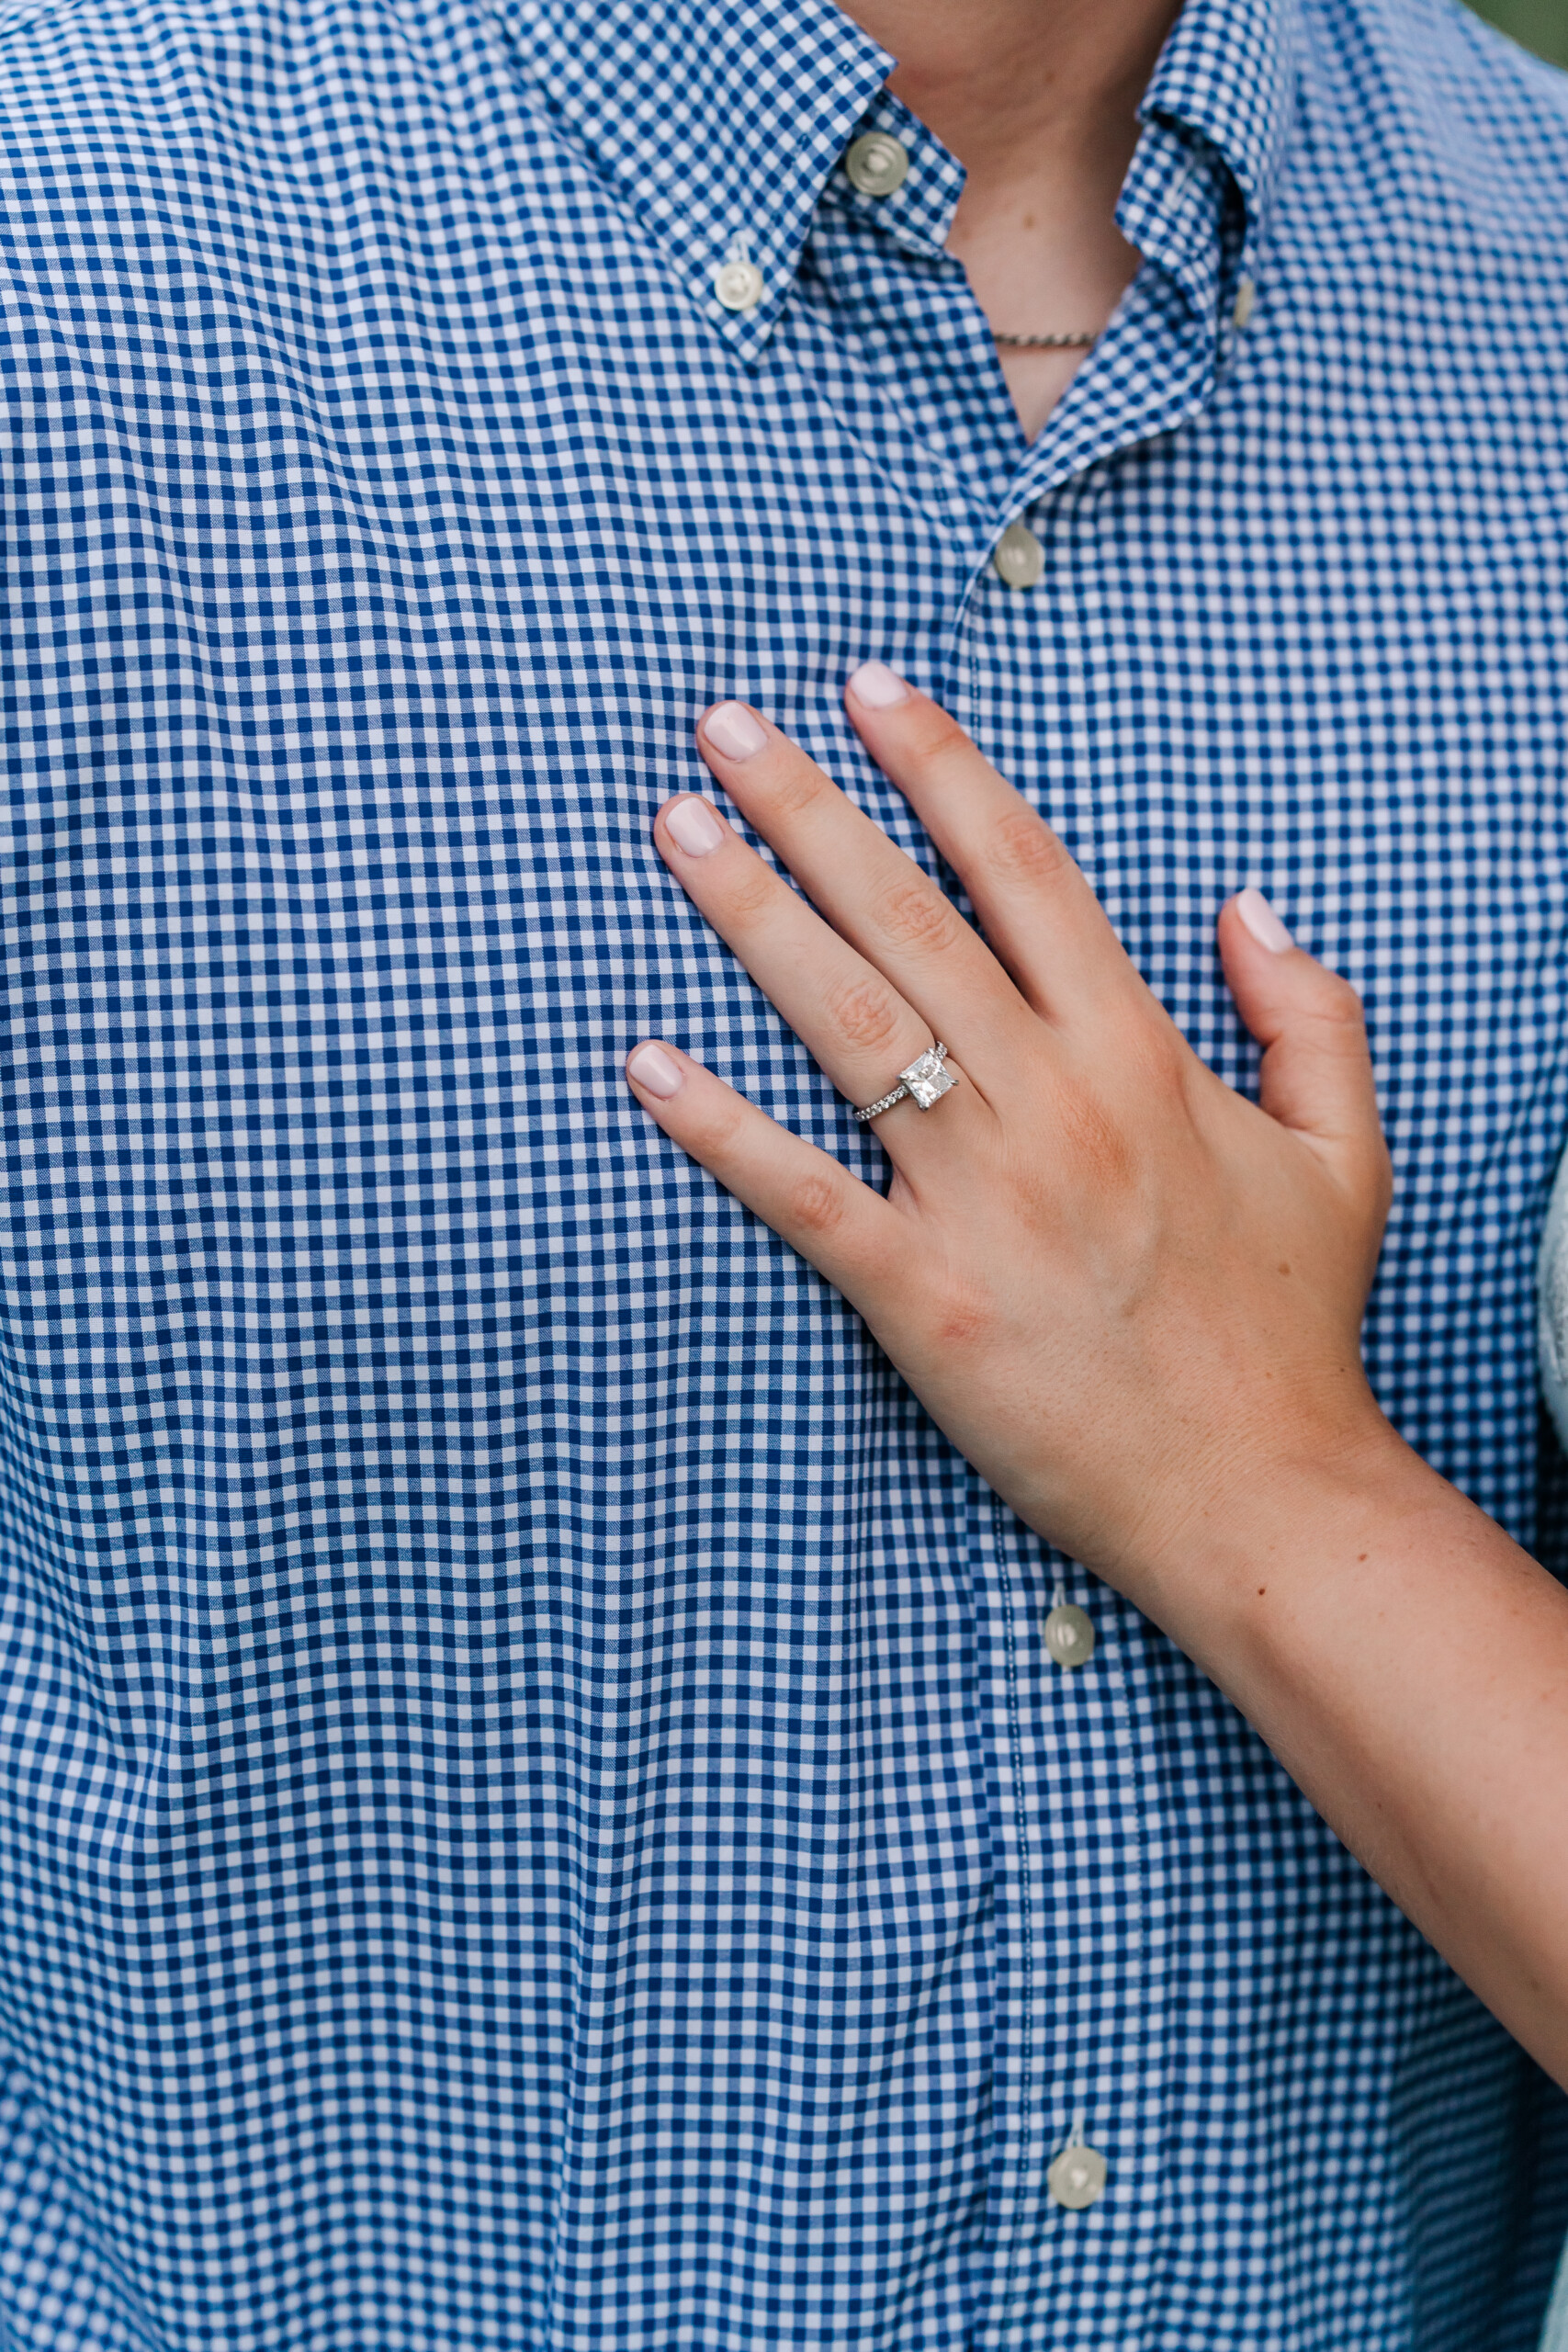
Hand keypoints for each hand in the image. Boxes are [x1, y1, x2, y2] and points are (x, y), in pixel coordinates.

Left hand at [625, 666, 1395, 1619]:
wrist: (1261, 1494)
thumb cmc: (1290, 1327)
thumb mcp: (1345, 1149)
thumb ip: (1305, 1011)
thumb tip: (1245, 904)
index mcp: (1139, 1053)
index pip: (1023, 870)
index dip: (940, 769)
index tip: (869, 693)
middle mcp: (1050, 1100)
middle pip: (908, 918)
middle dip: (808, 808)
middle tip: (720, 726)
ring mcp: (979, 1196)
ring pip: (845, 1024)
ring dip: (751, 918)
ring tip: (678, 833)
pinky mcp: (920, 1296)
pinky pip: (801, 1193)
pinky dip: (718, 1128)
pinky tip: (646, 1063)